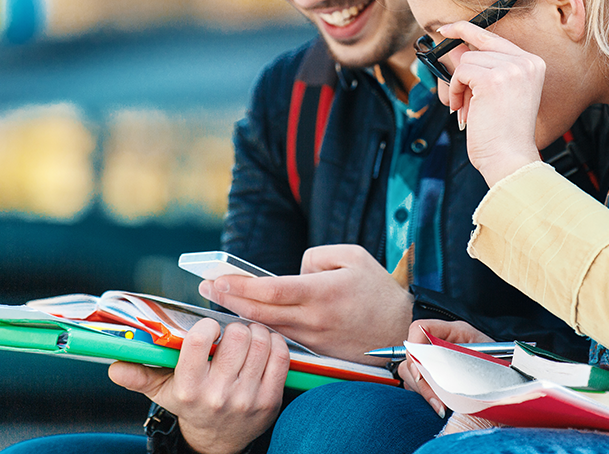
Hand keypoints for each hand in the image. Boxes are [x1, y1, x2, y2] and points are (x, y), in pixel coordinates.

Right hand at [108, 318, 289, 453]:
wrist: (218, 440)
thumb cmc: (191, 405)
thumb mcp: (162, 391)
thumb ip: (139, 375)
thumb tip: (114, 366)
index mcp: (189, 388)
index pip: (197, 341)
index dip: (206, 326)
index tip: (209, 328)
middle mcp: (218, 394)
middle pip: (236, 337)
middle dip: (235, 328)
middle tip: (232, 332)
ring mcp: (247, 398)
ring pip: (261, 343)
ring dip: (257, 332)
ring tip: (249, 337)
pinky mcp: (270, 400)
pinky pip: (280, 357)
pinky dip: (275, 343)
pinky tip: (266, 345)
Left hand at [199, 244, 412, 362]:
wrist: (401, 330)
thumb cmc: (378, 290)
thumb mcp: (353, 257)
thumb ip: (317, 256)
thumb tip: (295, 270)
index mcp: (323, 292)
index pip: (271, 291)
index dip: (240, 286)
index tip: (217, 279)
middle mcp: (314, 319)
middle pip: (261, 313)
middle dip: (230, 300)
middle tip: (207, 289)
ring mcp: (314, 339)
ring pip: (268, 329)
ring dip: (242, 316)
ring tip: (222, 301)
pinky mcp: (316, 352)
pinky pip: (283, 339)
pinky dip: (263, 329)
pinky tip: (250, 319)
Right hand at [398, 319, 493, 416]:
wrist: (510, 373)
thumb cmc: (500, 360)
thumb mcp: (486, 357)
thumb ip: (466, 361)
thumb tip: (444, 377)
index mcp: (453, 331)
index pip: (419, 328)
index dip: (415, 350)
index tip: (421, 374)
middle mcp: (440, 343)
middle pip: (411, 357)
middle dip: (421, 381)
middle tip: (437, 401)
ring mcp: (433, 360)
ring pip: (411, 375)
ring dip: (424, 392)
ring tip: (442, 407)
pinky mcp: (433, 377)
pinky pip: (418, 387)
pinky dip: (428, 397)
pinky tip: (442, 407)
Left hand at [438, 21, 542, 185]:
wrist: (510, 158)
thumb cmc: (504, 135)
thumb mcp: (493, 95)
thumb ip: (479, 68)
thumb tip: (454, 49)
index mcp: (532, 64)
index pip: (494, 37)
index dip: (466, 30)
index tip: (446, 29)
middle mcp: (525, 62)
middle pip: (477, 47)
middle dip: (462, 71)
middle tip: (455, 90)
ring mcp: (511, 68)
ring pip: (466, 61)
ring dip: (460, 86)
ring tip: (468, 109)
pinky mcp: (493, 79)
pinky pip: (461, 73)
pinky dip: (456, 91)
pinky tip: (463, 109)